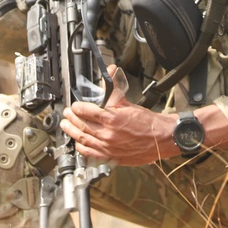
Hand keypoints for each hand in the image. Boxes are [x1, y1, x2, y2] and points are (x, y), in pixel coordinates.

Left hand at [60, 66, 176, 165]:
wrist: (161, 139)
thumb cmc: (148, 123)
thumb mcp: (129, 103)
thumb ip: (116, 89)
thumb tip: (112, 71)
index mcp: (112, 118)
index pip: (86, 111)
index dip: (77, 108)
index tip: (74, 105)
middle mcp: (108, 134)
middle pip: (82, 125)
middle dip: (71, 118)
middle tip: (67, 114)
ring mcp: (109, 147)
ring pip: (83, 139)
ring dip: (72, 132)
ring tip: (66, 126)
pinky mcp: (112, 157)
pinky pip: (91, 154)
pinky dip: (82, 148)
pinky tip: (78, 144)